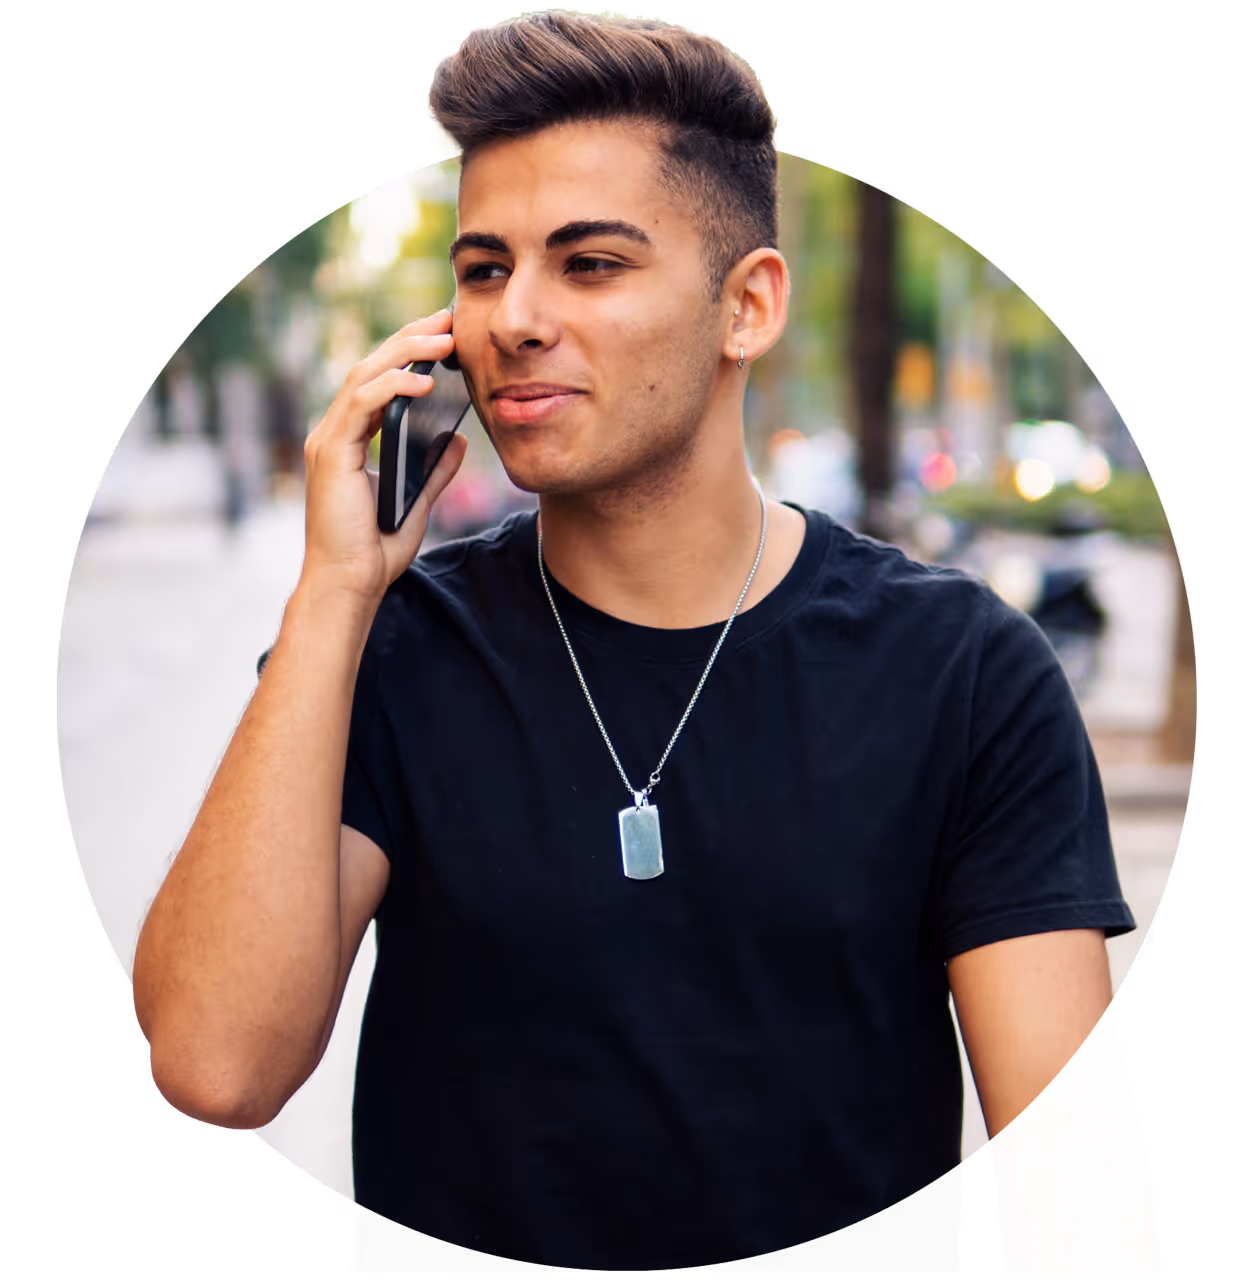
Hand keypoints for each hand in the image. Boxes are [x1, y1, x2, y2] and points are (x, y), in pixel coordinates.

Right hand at [299, 309, 468, 607]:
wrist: (350, 585)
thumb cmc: (375, 551)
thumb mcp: (417, 501)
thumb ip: (435, 469)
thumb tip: (457, 437)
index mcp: (350, 440)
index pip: (379, 382)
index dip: (410, 354)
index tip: (445, 335)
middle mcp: (334, 434)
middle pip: (371, 368)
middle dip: (410, 338)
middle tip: (447, 319)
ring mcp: (328, 441)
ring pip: (364, 376)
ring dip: (405, 353)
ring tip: (443, 339)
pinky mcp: (330, 453)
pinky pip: (361, 404)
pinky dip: (392, 387)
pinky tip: (424, 381)